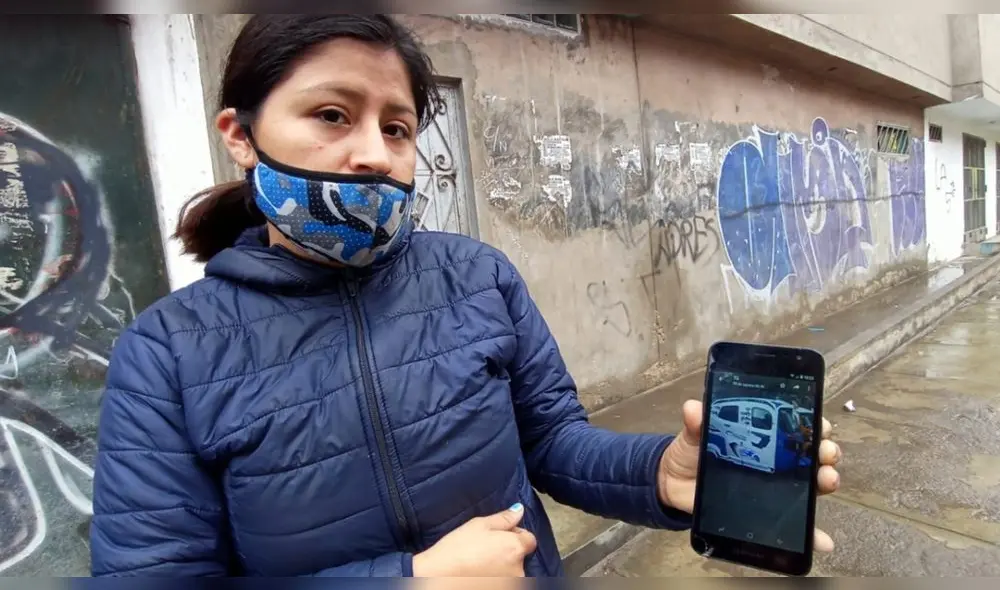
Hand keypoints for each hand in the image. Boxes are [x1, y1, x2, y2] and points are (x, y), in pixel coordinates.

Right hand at [412, 503, 536, 576]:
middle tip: (486, 548)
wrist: (439, 575)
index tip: (500, 534)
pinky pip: (503, 581)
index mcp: (515, 548)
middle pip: (520, 556)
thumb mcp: (479, 525)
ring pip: (511, 571)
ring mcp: (510, 584)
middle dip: (508, 550)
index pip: (529, 539)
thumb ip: (504, 518)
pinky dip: (495, 577)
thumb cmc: (458, 547)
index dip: (516, 534)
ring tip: (480, 561)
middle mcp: (518, 569)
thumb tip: (520, 510)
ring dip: (502, 565)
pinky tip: (479, 572)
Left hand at [657, 400, 842, 551]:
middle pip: (812, 453)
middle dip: (826, 451)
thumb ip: (696, 422)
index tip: (821, 425)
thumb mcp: (693, 434)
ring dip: (827, 481)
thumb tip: (693, 408)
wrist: (675, 484)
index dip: (813, 423)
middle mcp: (777, 459)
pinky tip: (822, 540)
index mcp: (763, 435)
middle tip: (825, 454)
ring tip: (827, 481)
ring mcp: (776, 486)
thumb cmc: (691, 452)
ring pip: (812, 484)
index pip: (797, 425)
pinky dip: (813, 534)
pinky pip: (796, 524)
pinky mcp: (769, 511)